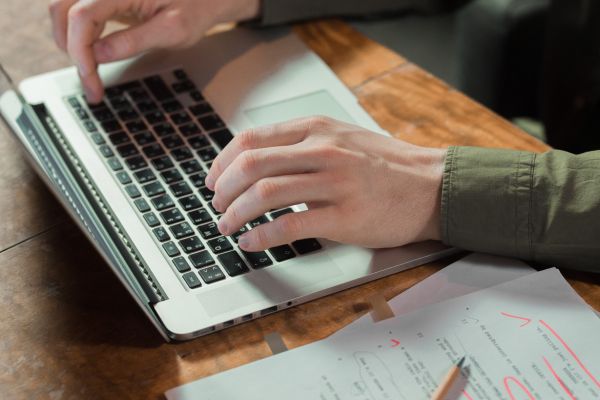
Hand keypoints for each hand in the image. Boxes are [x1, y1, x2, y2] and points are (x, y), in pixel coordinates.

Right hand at [49, 0, 260, 102]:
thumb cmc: (196, 7)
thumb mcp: (173, 30)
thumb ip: (134, 40)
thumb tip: (99, 55)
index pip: (82, 15)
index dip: (81, 51)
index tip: (91, 80)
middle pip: (63, 9)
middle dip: (72, 49)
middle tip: (91, 84)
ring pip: (65, 10)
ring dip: (71, 42)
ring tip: (91, 76)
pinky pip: (79, 13)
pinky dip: (80, 37)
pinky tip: (94, 59)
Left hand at [206, 117, 446, 251]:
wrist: (431, 186)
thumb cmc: (385, 165)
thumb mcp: (342, 137)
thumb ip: (302, 143)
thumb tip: (257, 162)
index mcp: (317, 128)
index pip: (252, 139)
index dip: (222, 162)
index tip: (213, 180)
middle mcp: (323, 150)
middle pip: (251, 165)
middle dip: (222, 189)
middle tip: (215, 206)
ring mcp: (334, 183)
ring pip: (265, 193)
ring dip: (235, 213)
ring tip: (226, 226)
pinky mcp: (345, 217)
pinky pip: (290, 226)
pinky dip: (261, 236)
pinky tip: (251, 242)